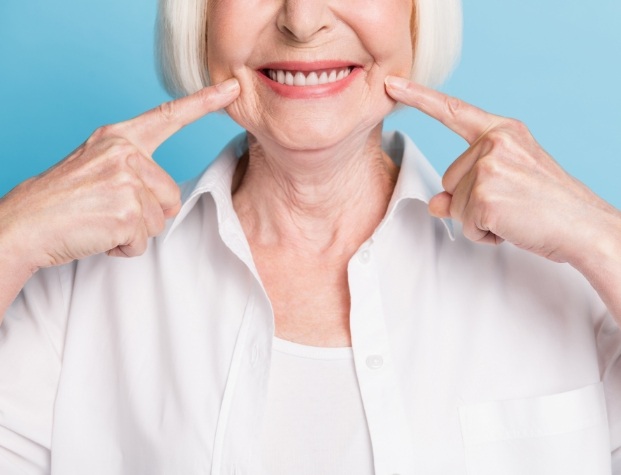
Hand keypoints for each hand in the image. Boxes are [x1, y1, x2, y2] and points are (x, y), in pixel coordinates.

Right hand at [0, 78, 239, 269]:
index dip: (203, 103)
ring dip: (133, 232)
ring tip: (100, 221)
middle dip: (146, 214)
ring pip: (159, 220)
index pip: (168, 116)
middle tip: (108, 210)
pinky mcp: (126, 212)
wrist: (24, 224)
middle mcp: (125, 153)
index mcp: (118, 138)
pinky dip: (123, 248)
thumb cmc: (60, 200)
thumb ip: (132, 168)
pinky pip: (142, 242)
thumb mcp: (95, 166)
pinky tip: (98, 235)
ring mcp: (126, 180)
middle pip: (171, 194)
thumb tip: (165, 197)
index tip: (232, 89)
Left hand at [384, 75, 617, 264]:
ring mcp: (489, 167)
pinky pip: (465, 225)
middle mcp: (495, 142)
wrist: (585, 227)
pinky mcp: (484, 196)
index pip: (453, 111)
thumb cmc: (549, 205)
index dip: (418, 98)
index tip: (392, 85)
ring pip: (453, 204)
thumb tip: (434, 204)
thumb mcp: (506, 183)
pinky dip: (484, 235)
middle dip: (471, 201)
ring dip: (478, 219)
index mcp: (503, 131)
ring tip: (514, 215)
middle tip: (511, 204)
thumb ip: (465, 186)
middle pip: (449, 179)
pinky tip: (511, 227)